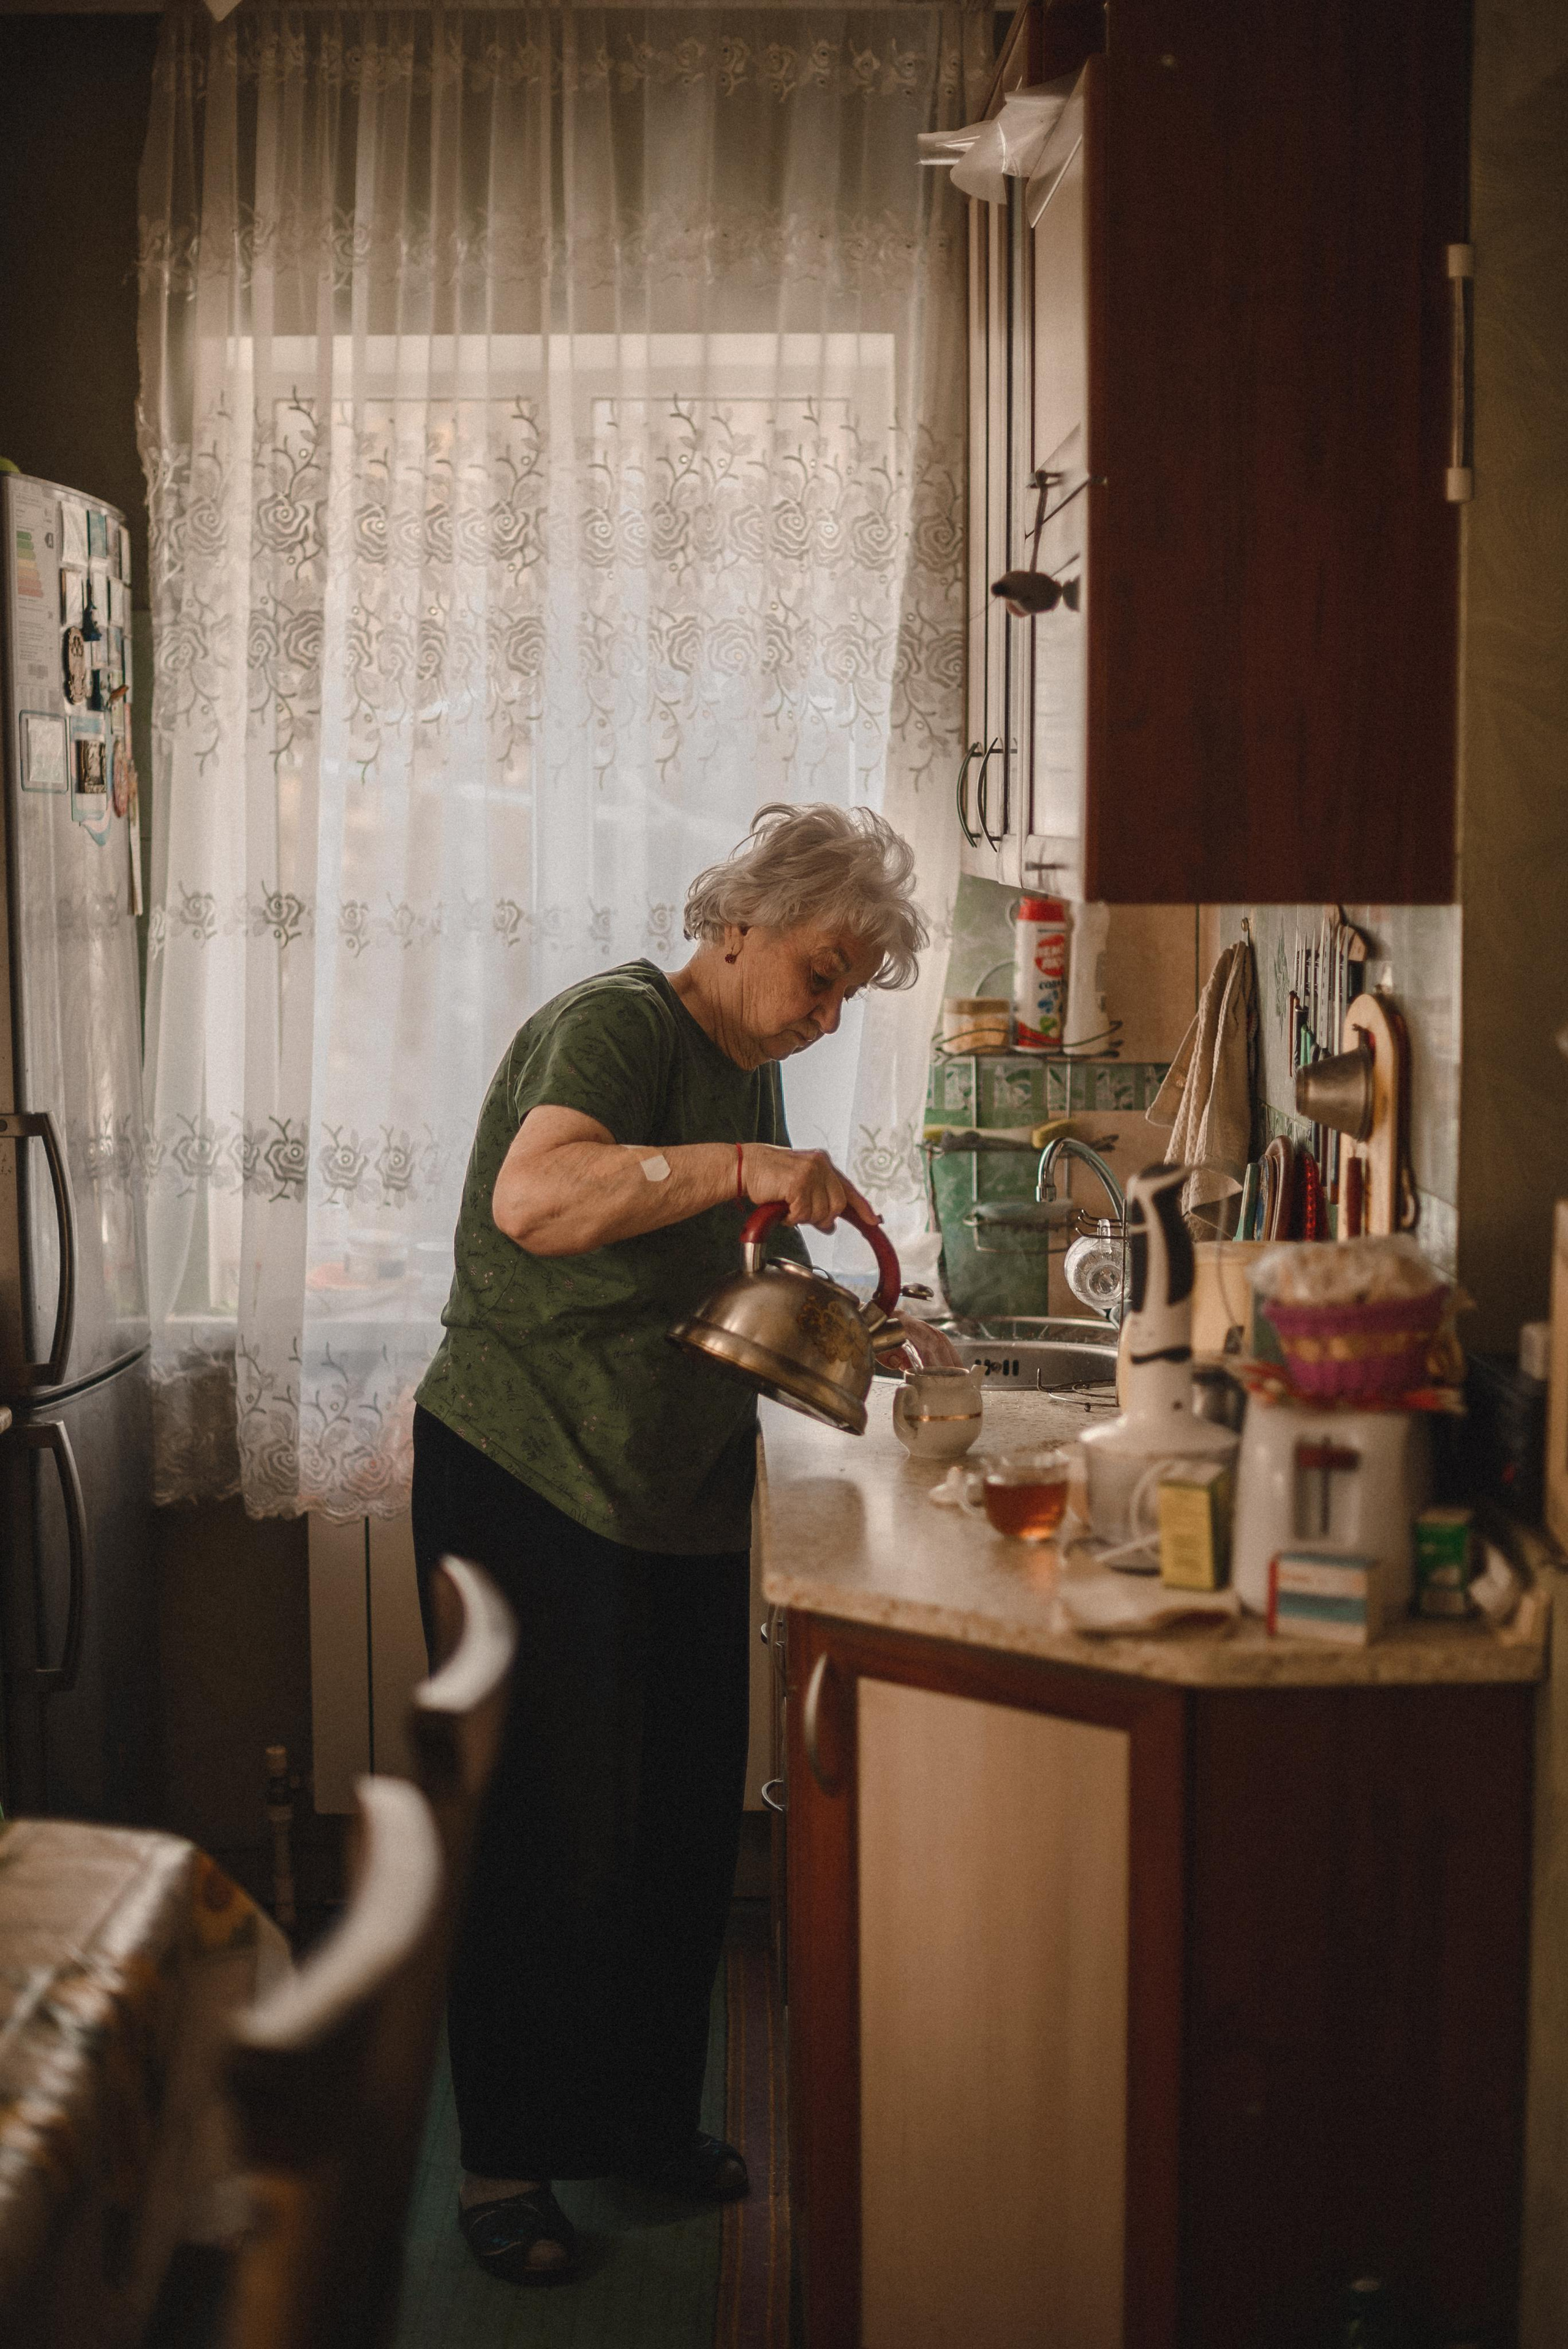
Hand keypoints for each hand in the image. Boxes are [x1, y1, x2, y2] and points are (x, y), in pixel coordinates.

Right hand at [739, 1143, 877, 1234]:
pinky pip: (803, 1213)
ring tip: (788, 1208)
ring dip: (803, 1218)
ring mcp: (810, 1172)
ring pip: (821, 1212)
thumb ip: (818, 1200)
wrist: (743, 1167)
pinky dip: (792, 1218)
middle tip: (803, 1216)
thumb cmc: (767, 1176)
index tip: (873, 1221)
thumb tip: (831, 1225)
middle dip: (822, 1217)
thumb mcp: (799, 1184)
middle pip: (837, 1205)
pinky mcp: (798, 1182)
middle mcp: (820, 1164)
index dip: (862, 1207)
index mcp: (823, 1162)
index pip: (849, 1188)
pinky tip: (782, 1209)